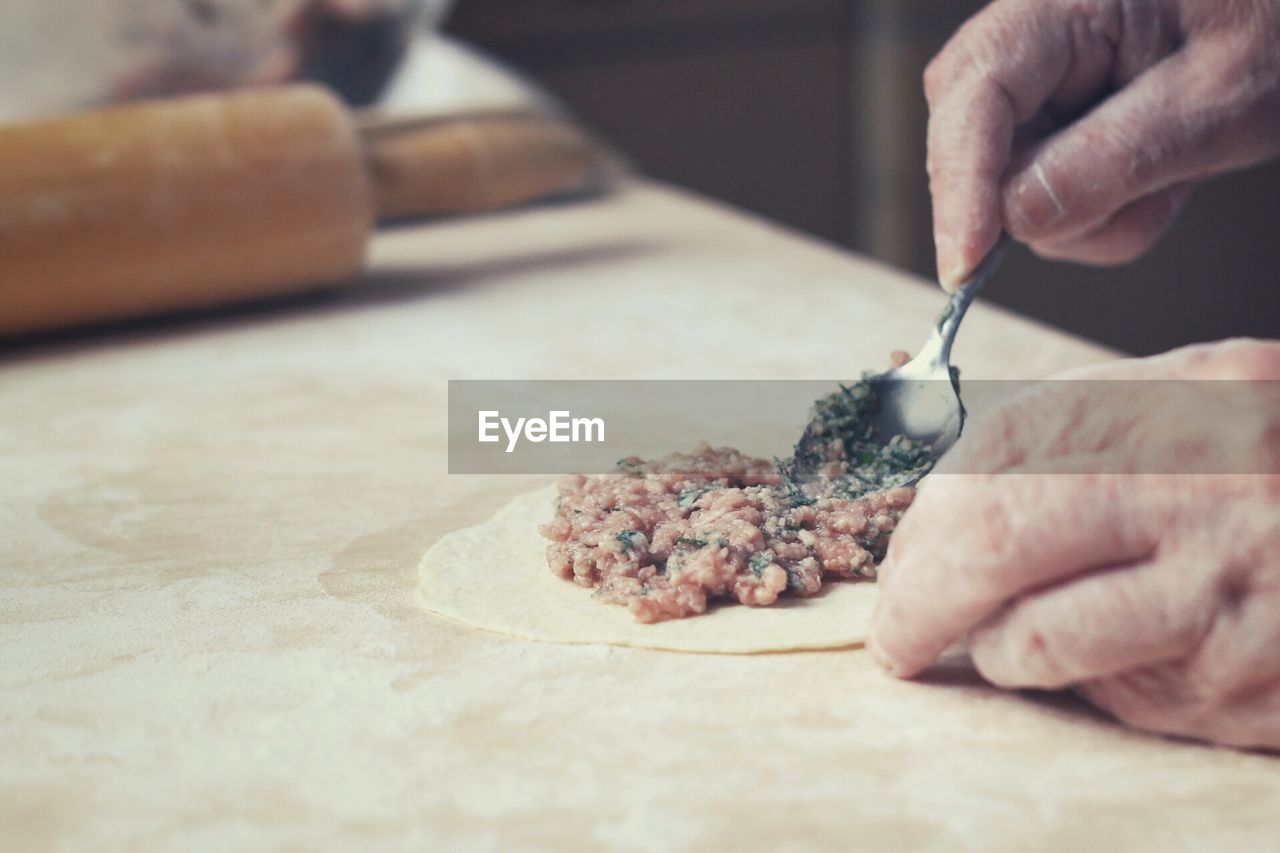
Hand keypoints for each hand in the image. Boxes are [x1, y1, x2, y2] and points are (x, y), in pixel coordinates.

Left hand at [867, 338, 1279, 749]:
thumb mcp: (1199, 407)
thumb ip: (1075, 434)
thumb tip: (936, 502)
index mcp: (1188, 401)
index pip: (996, 456)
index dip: (924, 522)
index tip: (899, 563)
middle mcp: (1208, 490)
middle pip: (995, 545)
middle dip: (917, 603)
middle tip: (897, 640)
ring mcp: (1232, 599)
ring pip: (1038, 645)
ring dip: (1003, 652)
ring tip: (1023, 636)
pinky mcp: (1250, 691)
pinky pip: (1119, 701)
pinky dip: (1097, 685)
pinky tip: (1142, 652)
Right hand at [926, 0, 1279, 288]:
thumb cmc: (1272, 29)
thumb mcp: (1214, 97)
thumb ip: (1114, 157)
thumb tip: (1017, 220)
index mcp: (1058, 7)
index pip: (974, 98)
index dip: (961, 183)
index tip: (965, 262)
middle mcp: (1027, 46)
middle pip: (969, 149)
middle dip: (1037, 203)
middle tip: (1131, 203)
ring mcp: (1034, 96)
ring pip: (1008, 196)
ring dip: (1089, 217)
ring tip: (1168, 180)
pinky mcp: (1049, 134)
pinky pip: (1042, 207)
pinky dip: (1100, 218)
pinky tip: (1153, 181)